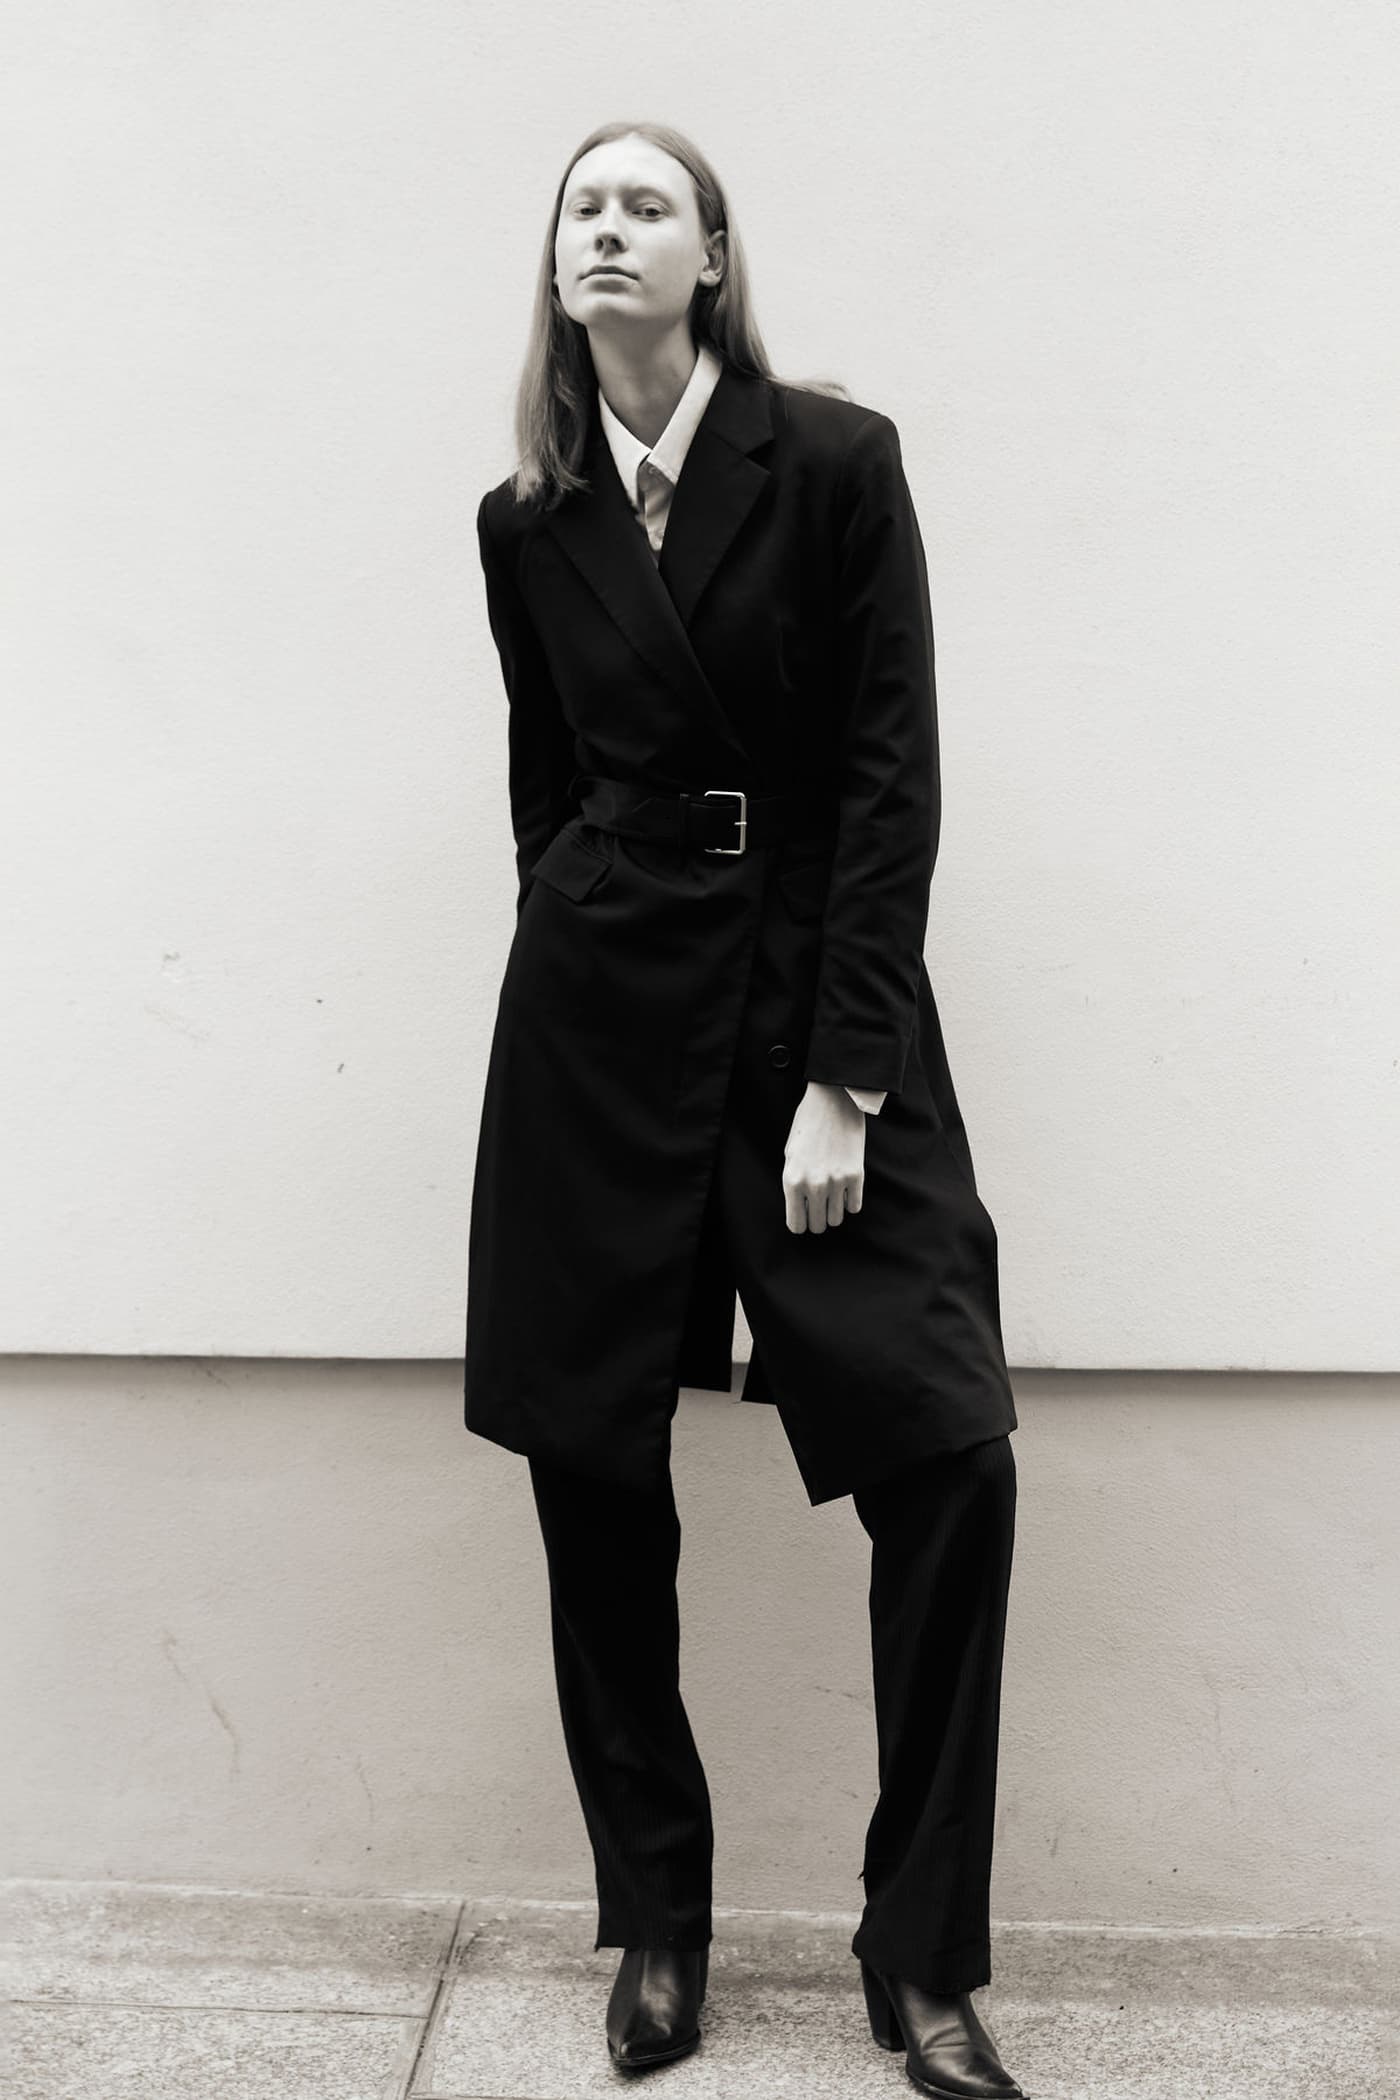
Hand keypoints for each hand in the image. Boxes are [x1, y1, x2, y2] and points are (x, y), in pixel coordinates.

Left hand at [783, 1081, 865, 1232]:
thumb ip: (794, 1182)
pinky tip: (846, 1189)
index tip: (804, 1217)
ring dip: (834, 1212)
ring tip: (832, 1197)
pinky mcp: (856, 1175)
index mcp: (792, 1181)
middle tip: (819, 1208)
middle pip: (818, 1226)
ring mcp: (836, 1182)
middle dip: (817, 1220)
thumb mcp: (790, 1154)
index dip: (800, 1223)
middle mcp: (813, 1185)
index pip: (796, 1224)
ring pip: (837, 1219)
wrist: (833, 1100)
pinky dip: (850, 1202)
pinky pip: (855, 1207)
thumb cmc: (807, 1125)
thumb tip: (802, 1207)